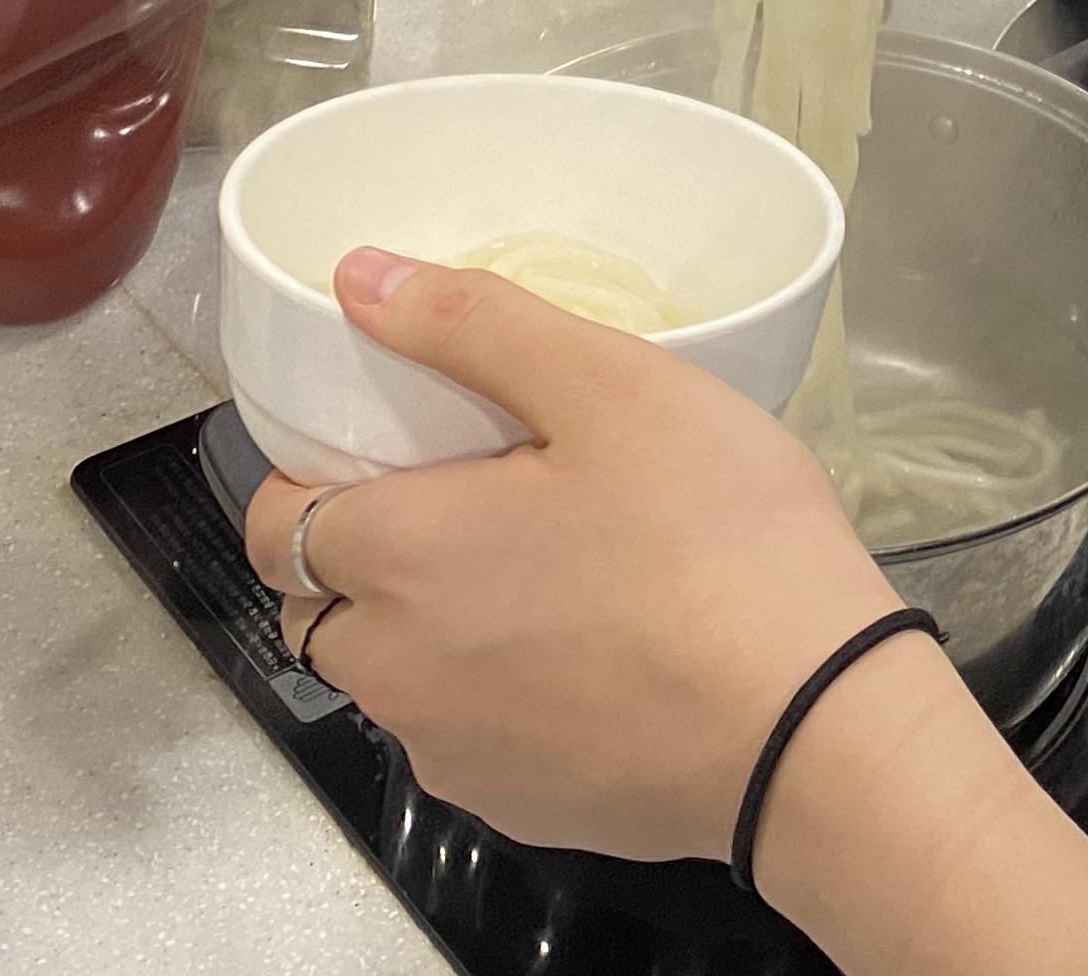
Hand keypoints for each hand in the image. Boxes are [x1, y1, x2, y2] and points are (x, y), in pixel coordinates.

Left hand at [243, 255, 1087, 975]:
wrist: (814, 730)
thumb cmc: (719, 542)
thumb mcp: (616, 387)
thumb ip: (477, 324)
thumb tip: (359, 276)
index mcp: (403, 557)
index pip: (273, 524)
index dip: (308, 479)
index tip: (383, 448)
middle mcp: (397, 673)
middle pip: (320, 608)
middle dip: (363, 558)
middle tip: (472, 502)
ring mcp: (454, 754)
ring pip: (392, 682)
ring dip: (426, 632)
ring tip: (544, 579)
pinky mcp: (518, 810)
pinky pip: (467, 741)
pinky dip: (497, 699)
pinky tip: (593, 658)